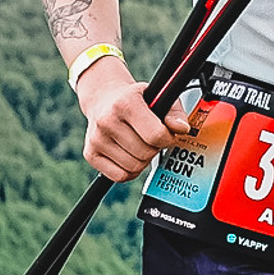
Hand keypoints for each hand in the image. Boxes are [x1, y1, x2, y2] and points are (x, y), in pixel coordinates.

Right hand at [77, 59, 193, 181]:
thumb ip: (174, 114)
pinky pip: (120, 176)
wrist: (104, 98)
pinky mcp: (90, 154)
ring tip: (140, 144)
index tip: (166, 134)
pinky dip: (130, 171)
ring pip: (134, 167)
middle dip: (155, 149)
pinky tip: (129, 155)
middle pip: (145, 153)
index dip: (168, 138)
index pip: (156, 135)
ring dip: (143, 160)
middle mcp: (107, 121)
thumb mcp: (158, 98)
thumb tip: (182, 129)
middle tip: (151, 138)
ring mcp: (96, 139)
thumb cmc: (135, 100)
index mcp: (125, 103)